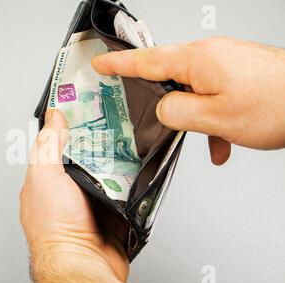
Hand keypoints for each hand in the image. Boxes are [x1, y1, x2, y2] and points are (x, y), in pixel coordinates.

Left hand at [20, 109, 141, 282]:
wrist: (82, 265)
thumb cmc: (54, 228)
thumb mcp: (44, 176)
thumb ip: (48, 145)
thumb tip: (54, 116)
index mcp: (48, 180)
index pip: (59, 143)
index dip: (72, 124)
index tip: (88, 105)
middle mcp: (69, 189)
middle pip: (88, 155)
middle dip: (101, 139)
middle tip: (117, 118)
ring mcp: (92, 201)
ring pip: (110, 170)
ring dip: (119, 159)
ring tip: (131, 137)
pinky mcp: (114, 211)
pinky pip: (127, 189)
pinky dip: (133, 179)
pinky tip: (139, 166)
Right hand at [92, 37, 284, 164]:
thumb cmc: (277, 104)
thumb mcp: (214, 118)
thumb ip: (175, 113)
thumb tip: (160, 109)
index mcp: (199, 61)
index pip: (146, 60)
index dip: (119, 64)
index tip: (101, 63)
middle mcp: (211, 55)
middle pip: (170, 76)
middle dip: (163, 101)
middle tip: (151, 115)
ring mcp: (226, 62)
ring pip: (194, 90)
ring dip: (197, 118)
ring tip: (209, 139)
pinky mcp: (239, 72)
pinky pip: (215, 94)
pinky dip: (214, 118)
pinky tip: (223, 141)